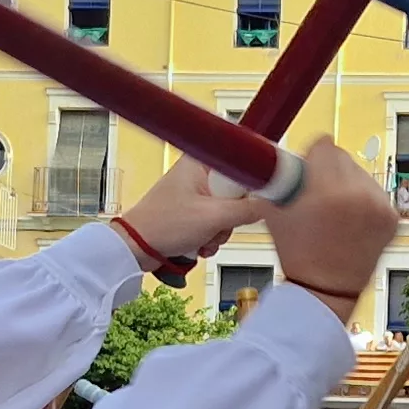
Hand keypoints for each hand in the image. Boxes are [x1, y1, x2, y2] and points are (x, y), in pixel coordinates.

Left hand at [116, 156, 271, 263]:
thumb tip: (273, 203)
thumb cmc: (161, 225)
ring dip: (220, 231)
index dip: (253, 181)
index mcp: (201, 161)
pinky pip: (216, 222)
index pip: (242, 162)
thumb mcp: (213, 217)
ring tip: (203, 237)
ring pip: (229, 211)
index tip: (263, 192)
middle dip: (232, 217)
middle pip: (238, 192)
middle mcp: (199, 173)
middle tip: (218, 224)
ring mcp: (196, 193)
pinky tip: (199, 243)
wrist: (135, 247)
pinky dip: (211, 237)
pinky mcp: (193, 210)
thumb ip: (248, 209)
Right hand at [250, 138, 392, 302]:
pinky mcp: (392, 218)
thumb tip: (280, 152)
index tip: (305, 173)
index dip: (310, 158)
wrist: (325, 289)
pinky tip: (349, 221)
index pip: (324, 145)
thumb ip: (278, 175)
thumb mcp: (273, 210)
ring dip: (346, 185)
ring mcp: (380, 207)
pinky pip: (374, 192)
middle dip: (328, 171)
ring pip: (360, 173)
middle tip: (317, 196)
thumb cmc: (296, 253)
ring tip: (334, 213)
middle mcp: (360, 196)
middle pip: (343, 156)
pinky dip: (362, 201)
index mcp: (329, 193)